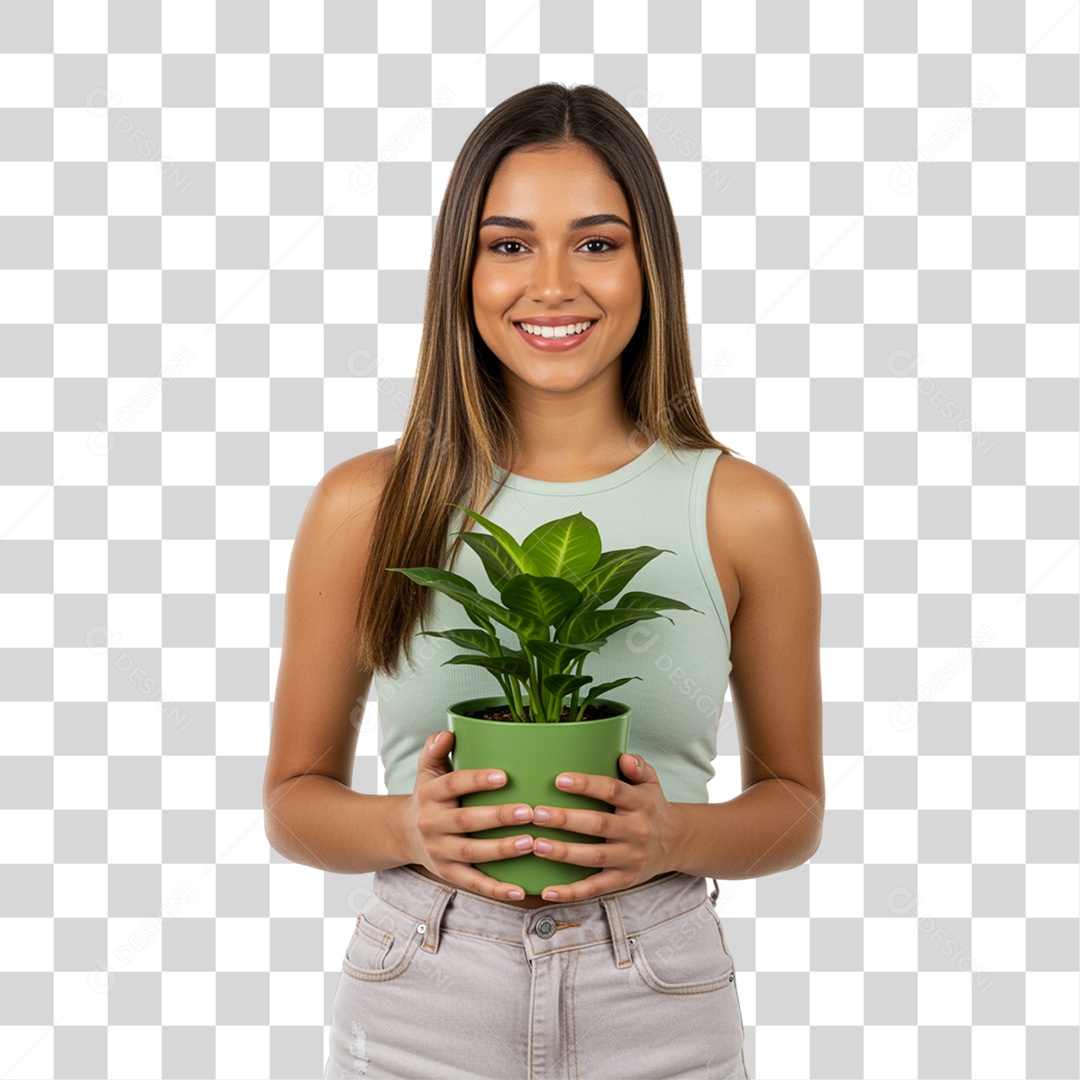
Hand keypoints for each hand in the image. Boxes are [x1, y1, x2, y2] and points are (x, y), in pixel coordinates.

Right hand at [399, 730, 536, 900]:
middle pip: (465, 821)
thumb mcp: (427, 770)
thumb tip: (447, 733)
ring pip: (471, 852)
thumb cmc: (428, 795)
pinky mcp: (448, 873)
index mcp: (430, 794)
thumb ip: (435, 749)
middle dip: (498, 817)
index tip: (504, 776)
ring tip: (530, 843)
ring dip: (501, 850)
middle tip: (530, 812)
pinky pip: (473, 883)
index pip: (452, 785)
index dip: (477, 780)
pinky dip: (496, 889)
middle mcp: (431, 823)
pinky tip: (520, 890)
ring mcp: (439, 851)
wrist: (402, 834)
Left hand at [529, 753, 679, 901]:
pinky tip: (547, 890)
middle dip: (566, 820)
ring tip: (536, 844)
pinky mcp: (624, 880)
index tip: (560, 780)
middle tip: (537, 814)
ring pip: (594, 857)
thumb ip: (638, 766)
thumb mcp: (651, 782)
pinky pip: (596, 888)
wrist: (676, 843)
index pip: (613, 791)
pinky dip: (571, 892)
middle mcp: (637, 831)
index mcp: (641, 803)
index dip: (587, 785)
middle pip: (599, 824)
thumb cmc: (651, 807)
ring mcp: (631, 858)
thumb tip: (624, 758)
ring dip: (563, 852)